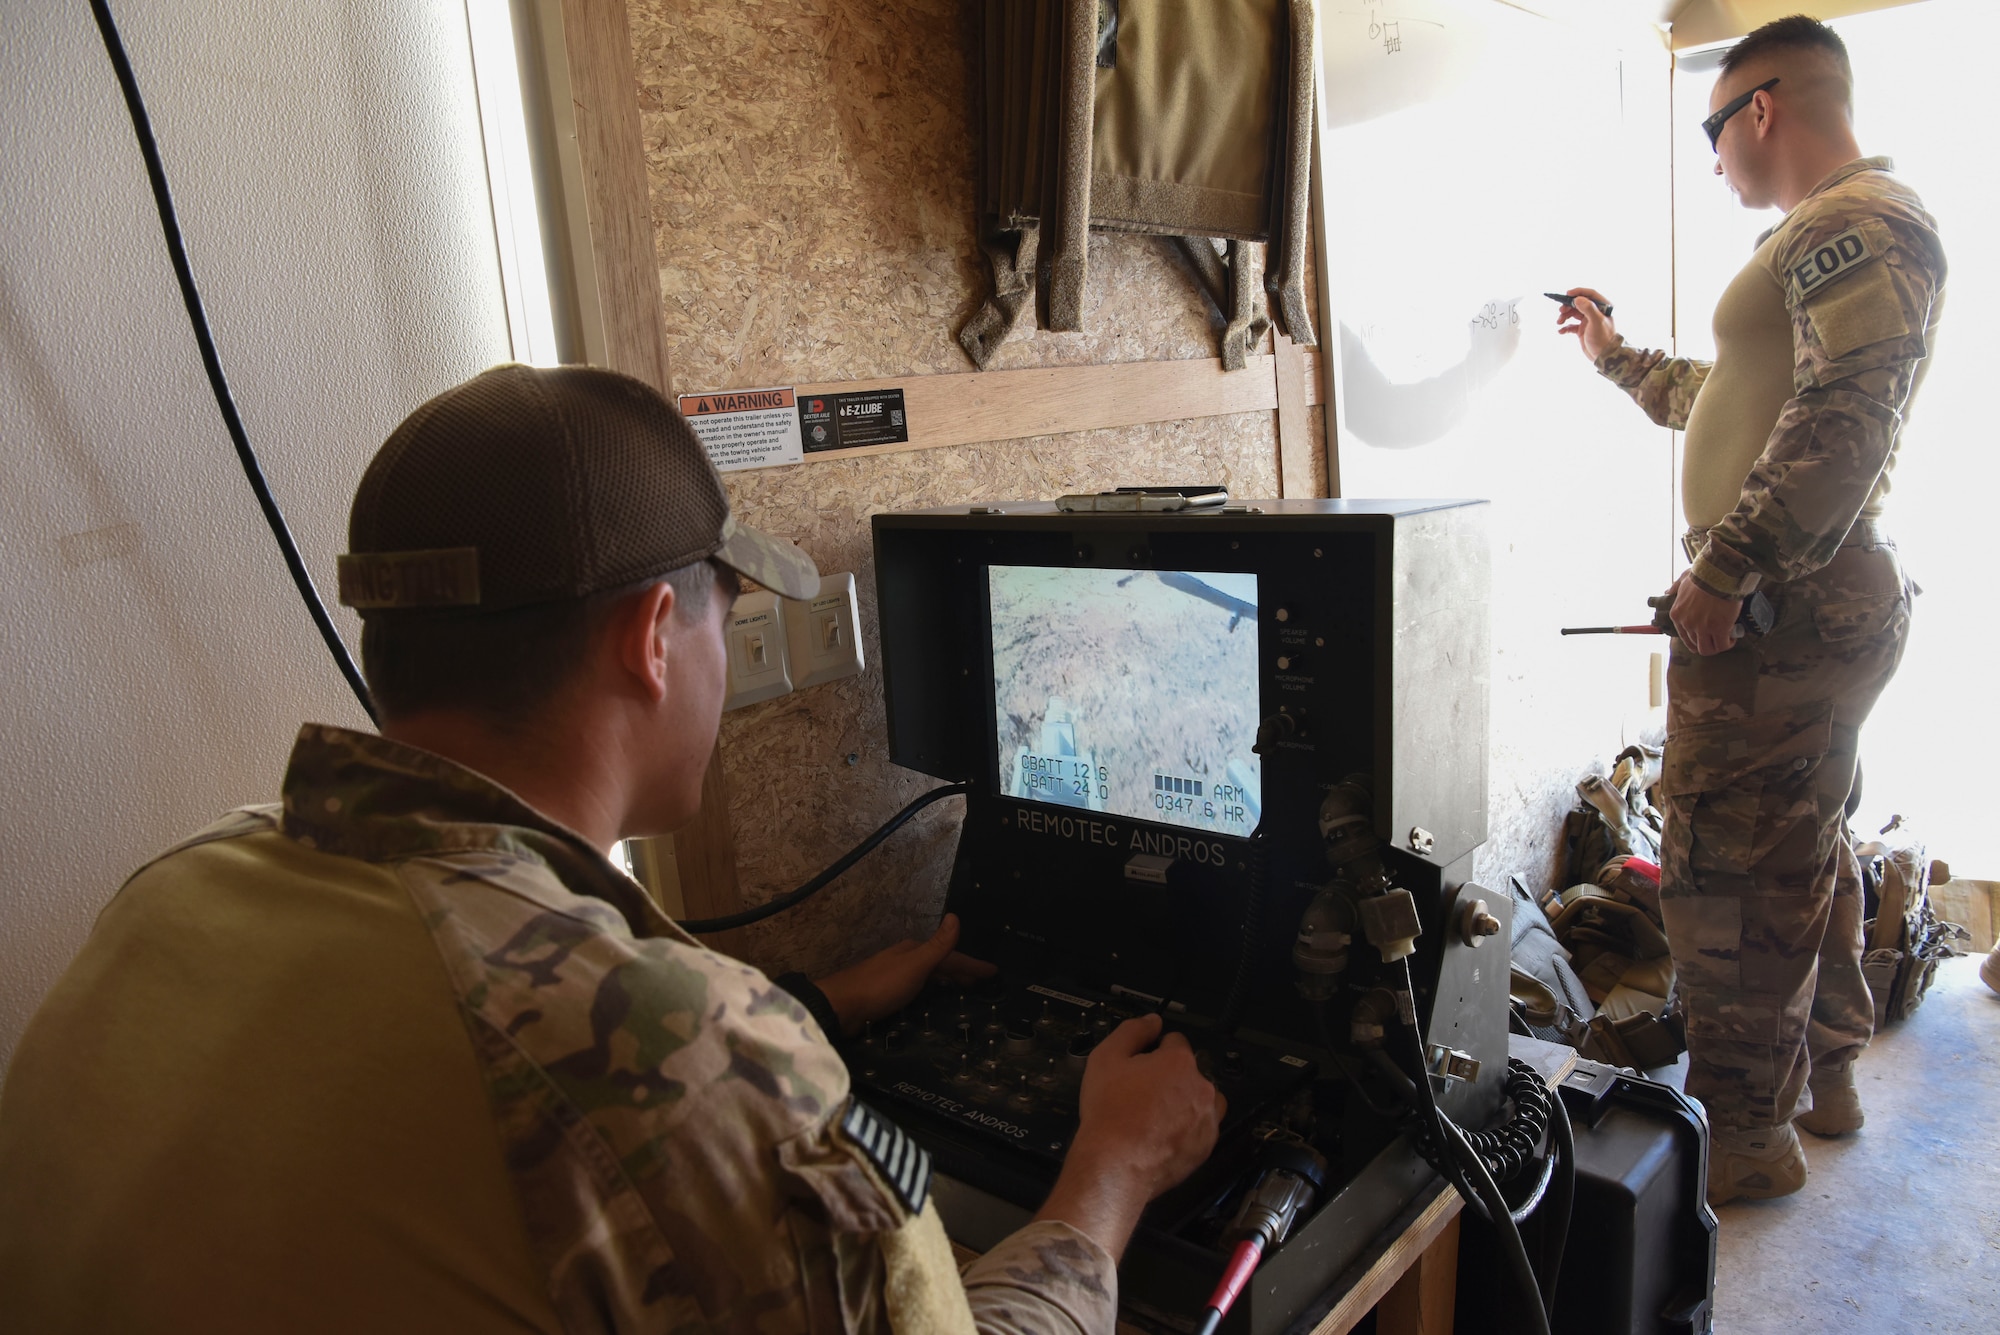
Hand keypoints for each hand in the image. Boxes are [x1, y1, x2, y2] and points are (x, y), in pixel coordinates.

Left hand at [812, 913, 995, 1036]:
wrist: (840, 1007)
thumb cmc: (880, 985)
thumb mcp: (914, 965)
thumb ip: (937, 945)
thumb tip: (955, 915)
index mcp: (913, 950)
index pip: (950, 954)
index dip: (972, 963)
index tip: (993, 972)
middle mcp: (904, 959)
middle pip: (939, 963)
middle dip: (961, 970)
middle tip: (981, 983)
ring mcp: (893, 976)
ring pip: (928, 976)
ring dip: (946, 981)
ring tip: (963, 991)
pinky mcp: (885, 994)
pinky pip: (918, 989)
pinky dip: (931, 992)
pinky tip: (932, 1001)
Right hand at [1031, 1014, 1225, 1258]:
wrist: (1116, 1163)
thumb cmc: (1109, 1109)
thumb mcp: (1106, 1058)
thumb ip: (1132, 1031)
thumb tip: (1153, 1021)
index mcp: (1179, 1061)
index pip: (1174, 1042)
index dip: (1154, 1051)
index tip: (1139, 1067)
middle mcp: (1201, 1086)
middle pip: (1190, 1070)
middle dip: (1171, 1076)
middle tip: (1143, 1094)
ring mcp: (1208, 1118)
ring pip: (1203, 1099)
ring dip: (1187, 1100)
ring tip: (1159, 1115)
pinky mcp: (1207, 1146)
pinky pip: (1202, 1128)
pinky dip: (1189, 1128)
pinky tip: (1165, 1135)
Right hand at [1555, 287, 1617, 361]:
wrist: (1604, 356)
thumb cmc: (1603, 339)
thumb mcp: (1596, 322)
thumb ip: (1588, 309)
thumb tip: (1577, 299)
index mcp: (1602, 307)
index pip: (1590, 294)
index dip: (1578, 292)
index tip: (1567, 294)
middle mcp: (1595, 312)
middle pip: (1578, 303)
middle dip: (1568, 306)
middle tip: (1561, 311)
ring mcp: (1588, 321)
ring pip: (1573, 313)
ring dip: (1565, 316)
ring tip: (1559, 322)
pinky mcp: (1582, 330)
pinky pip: (1571, 325)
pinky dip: (1565, 327)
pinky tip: (1561, 331)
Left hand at [1668, 573, 1742, 655]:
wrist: (1719, 574)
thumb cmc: (1703, 575)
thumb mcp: (1683, 579)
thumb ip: (1675, 587)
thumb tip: (1668, 591)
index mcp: (1677, 614)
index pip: (1684, 636)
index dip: (1696, 639)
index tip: (1705, 634)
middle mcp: (1687, 624)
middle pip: (1695, 645)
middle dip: (1707, 642)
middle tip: (1717, 637)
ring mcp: (1702, 628)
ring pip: (1707, 649)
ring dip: (1716, 647)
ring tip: (1725, 639)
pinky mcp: (1719, 629)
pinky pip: (1722, 645)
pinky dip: (1728, 644)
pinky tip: (1732, 638)